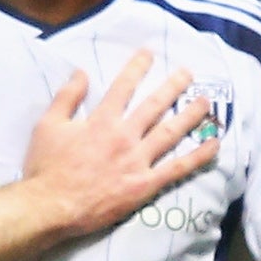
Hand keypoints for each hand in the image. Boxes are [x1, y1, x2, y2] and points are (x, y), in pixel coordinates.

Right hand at [23, 51, 216, 235]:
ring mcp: (137, 161)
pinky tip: (214, 145)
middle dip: (173, 86)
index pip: (124, 86)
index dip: (137, 67)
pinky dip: (198, 157)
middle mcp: (124, 136)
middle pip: (155, 105)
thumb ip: (66, 97)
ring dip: (191, 115)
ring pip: (171, 132)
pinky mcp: (144, 185)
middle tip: (188, 73)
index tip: (149, 53)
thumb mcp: (47, 125)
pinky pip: (177, 169)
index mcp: (101, 120)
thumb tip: (81, 72)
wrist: (51, 207)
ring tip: (205, 101)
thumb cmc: (46, 167)